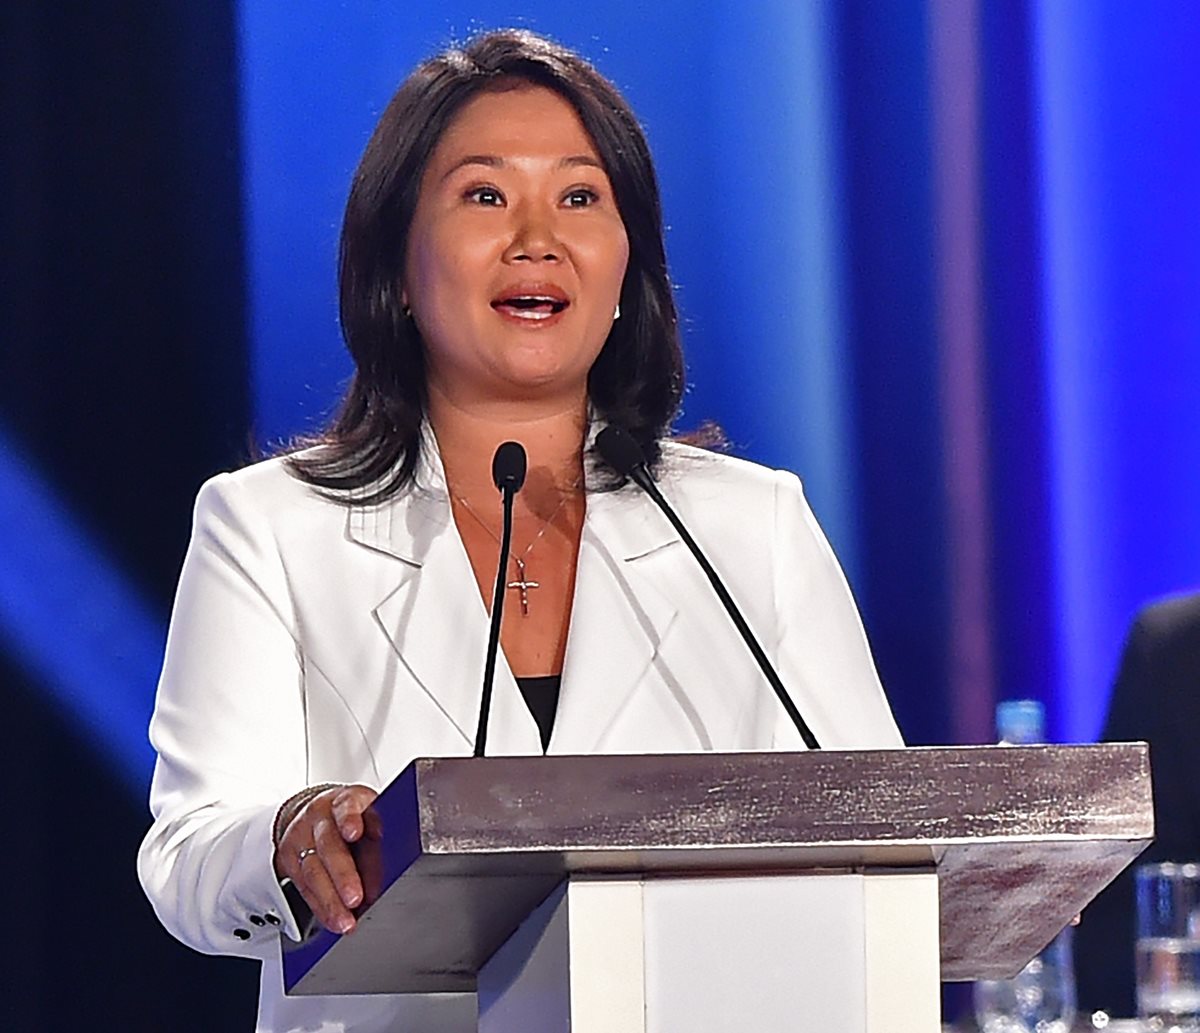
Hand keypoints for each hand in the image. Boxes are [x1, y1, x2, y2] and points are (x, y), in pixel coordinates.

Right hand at [273, 784, 380, 934]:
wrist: (316, 812)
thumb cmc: (353, 815)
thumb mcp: (368, 811)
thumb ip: (380, 831)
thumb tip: (398, 862)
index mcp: (346, 800)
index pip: (346, 805)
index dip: (349, 817)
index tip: (354, 833)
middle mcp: (320, 817)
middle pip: (328, 844)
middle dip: (342, 874)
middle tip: (355, 898)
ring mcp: (302, 838)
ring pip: (313, 871)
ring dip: (330, 900)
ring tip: (345, 920)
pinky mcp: (290, 860)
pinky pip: (304, 887)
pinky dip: (321, 908)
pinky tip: (333, 920)